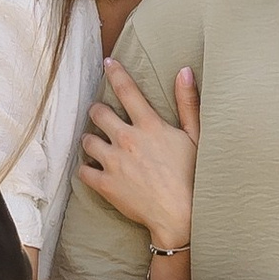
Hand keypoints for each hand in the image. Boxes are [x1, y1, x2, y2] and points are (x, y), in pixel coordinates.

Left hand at [76, 58, 199, 250]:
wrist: (181, 216)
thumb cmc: (193, 176)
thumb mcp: (195, 136)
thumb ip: (188, 103)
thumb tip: (185, 71)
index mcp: (149, 125)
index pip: (126, 90)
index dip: (115, 73)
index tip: (108, 63)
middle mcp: (127, 139)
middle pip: (98, 113)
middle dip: (98, 111)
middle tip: (102, 116)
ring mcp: (113, 162)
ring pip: (87, 141)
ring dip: (91, 141)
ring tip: (98, 145)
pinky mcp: (105, 185)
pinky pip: (83, 171)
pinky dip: (86, 169)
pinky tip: (93, 169)